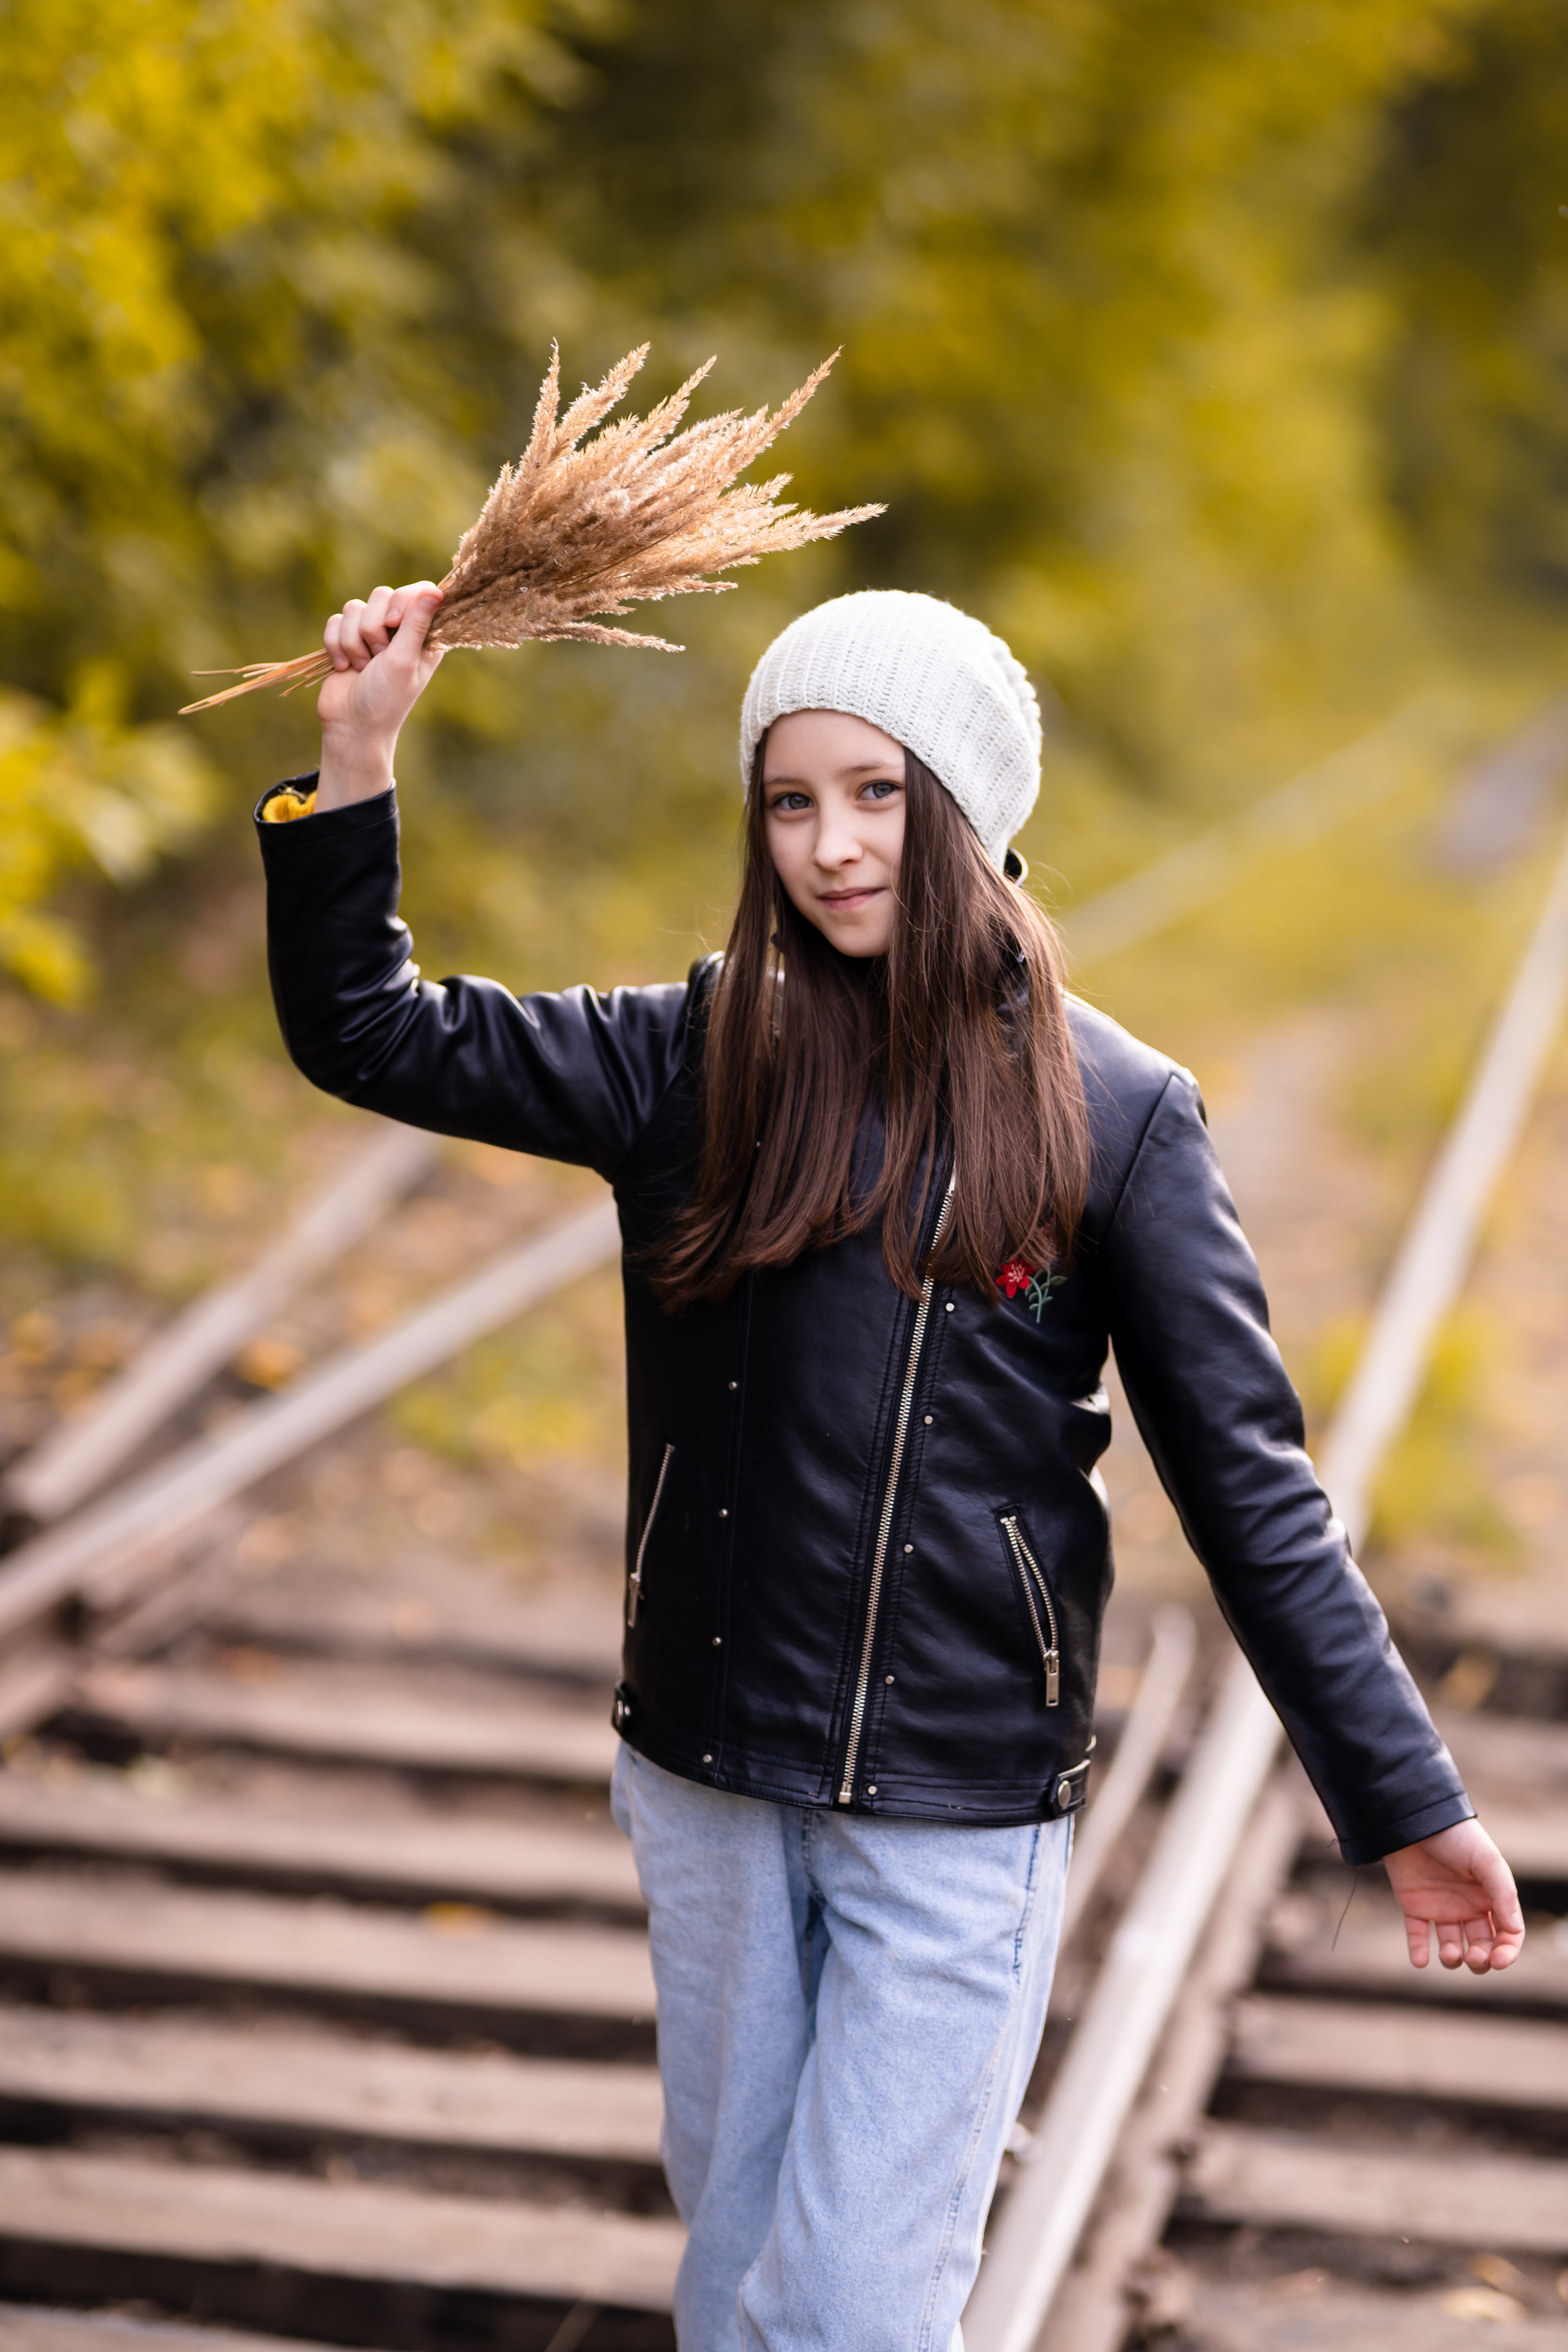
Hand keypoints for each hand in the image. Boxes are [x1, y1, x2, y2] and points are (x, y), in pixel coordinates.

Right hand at [315, 581, 444, 809]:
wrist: (351, 725)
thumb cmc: (386, 699)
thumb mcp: (405, 660)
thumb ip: (417, 623)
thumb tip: (437, 590)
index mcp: (423, 634)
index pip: (419, 591)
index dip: (404, 600)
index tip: (396, 622)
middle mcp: (399, 630)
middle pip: (383, 594)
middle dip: (374, 627)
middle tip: (379, 655)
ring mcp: (370, 633)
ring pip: (355, 607)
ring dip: (353, 640)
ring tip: (362, 666)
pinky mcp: (345, 639)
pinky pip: (335, 621)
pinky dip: (336, 645)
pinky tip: (344, 667)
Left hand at [1383, 1817, 1523, 1972]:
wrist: (1415, 1818)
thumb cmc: (1457, 1837)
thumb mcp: (1487, 1861)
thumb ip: (1503, 1894)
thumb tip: (1513, 1930)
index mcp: (1490, 1898)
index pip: (1506, 1935)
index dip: (1506, 1952)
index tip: (1498, 1961)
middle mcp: (1468, 1907)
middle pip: (1481, 1947)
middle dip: (1481, 1959)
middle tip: (1473, 1958)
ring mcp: (1441, 1908)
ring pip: (1452, 1947)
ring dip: (1453, 1959)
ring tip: (1450, 1953)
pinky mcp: (1414, 1907)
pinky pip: (1417, 1936)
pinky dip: (1418, 1951)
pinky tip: (1420, 1961)